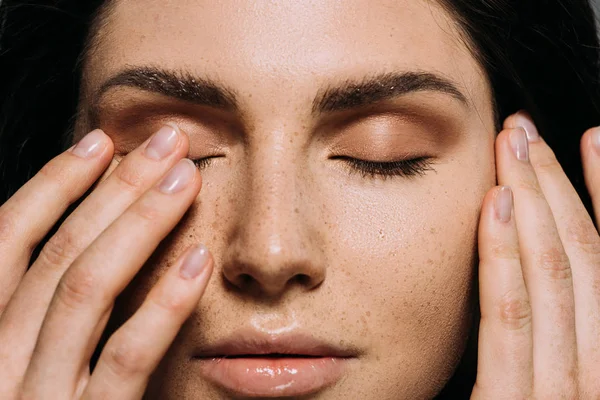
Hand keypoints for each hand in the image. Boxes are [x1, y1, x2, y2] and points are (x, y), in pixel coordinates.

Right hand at [0, 126, 212, 398]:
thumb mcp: (20, 362)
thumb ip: (37, 312)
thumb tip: (85, 239)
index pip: (7, 242)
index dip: (53, 185)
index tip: (99, 141)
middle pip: (55, 253)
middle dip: (110, 188)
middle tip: (163, 140)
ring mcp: (33, 397)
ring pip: (82, 290)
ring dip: (138, 224)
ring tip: (185, 177)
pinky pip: (122, 360)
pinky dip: (160, 306)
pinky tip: (198, 263)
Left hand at [472, 112, 599, 398]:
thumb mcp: (559, 376)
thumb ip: (557, 328)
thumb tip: (540, 258)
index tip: (587, 141)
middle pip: (585, 259)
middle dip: (558, 186)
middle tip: (528, 129)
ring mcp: (567, 394)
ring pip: (556, 279)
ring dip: (534, 204)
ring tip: (516, 145)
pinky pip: (512, 325)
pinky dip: (505, 261)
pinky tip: (493, 207)